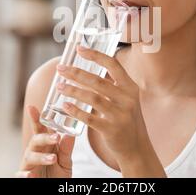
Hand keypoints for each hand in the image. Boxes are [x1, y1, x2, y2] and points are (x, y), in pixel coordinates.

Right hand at [17, 105, 74, 177]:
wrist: (54, 189)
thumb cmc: (58, 173)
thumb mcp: (65, 161)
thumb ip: (66, 149)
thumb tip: (70, 135)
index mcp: (45, 144)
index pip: (40, 128)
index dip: (35, 117)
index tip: (31, 107)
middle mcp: (35, 151)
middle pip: (35, 140)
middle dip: (44, 137)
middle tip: (56, 137)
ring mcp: (28, 164)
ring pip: (30, 156)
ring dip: (41, 157)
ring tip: (52, 158)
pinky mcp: (24, 176)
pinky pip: (21, 174)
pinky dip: (25, 175)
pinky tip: (31, 176)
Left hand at [55, 45, 150, 163]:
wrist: (136, 146)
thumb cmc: (126, 118)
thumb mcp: (126, 98)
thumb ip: (112, 85)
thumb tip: (86, 71)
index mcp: (130, 87)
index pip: (113, 65)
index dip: (95, 55)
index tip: (79, 49)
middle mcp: (127, 98)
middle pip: (98, 81)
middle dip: (76, 73)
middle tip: (60, 68)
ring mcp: (120, 115)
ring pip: (92, 98)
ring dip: (73, 90)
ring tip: (59, 86)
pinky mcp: (111, 129)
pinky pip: (90, 118)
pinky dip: (75, 111)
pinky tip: (64, 106)